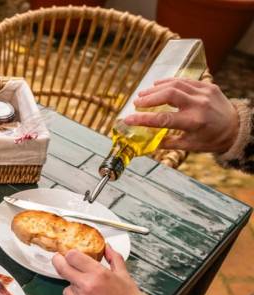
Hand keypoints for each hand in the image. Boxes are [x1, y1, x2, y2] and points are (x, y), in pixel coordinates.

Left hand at [52, 245, 142, 294]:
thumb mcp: (124, 275)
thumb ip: (114, 258)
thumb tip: (107, 247)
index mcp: (99, 274)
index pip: (73, 256)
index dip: (70, 253)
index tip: (71, 253)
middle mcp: (87, 284)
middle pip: (61, 267)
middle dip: (58, 260)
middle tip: (59, 258)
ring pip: (66, 281)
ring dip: (71, 278)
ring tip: (84, 281)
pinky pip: (68, 294)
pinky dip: (73, 291)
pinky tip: (84, 292)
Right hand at [123, 78, 238, 152]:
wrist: (236, 127)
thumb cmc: (211, 139)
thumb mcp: (190, 146)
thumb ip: (168, 143)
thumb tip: (147, 144)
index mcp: (194, 122)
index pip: (163, 119)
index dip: (143, 119)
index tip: (127, 119)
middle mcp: (199, 105)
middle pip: (169, 95)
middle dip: (149, 98)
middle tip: (136, 103)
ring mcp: (204, 93)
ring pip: (175, 85)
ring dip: (155, 89)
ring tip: (142, 94)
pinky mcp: (207, 85)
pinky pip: (184, 80)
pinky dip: (169, 82)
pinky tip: (157, 85)